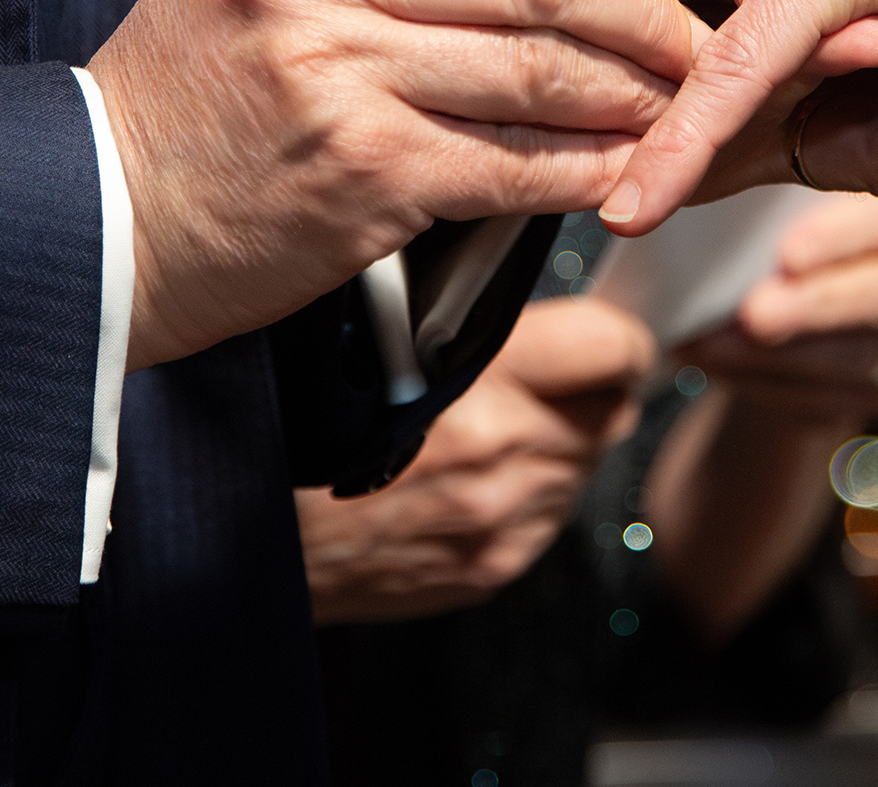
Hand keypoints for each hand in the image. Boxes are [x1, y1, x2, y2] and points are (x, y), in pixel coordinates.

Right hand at [89, 0, 699, 370]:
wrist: (98, 209)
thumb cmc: (197, 79)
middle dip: (645, 3)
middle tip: (695, 31)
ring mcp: (341, 77)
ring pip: (544, 67)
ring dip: (634, 90)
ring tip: (678, 99)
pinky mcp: (367, 177)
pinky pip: (520, 161)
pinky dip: (589, 167)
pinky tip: (623, 167)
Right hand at [296, 297, 654, 623]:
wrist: (258, 530)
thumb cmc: (309, 425)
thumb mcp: (385, 333)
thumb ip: (477, 317)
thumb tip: (544, 310)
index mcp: (484, 382)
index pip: (615, 347)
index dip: (619, 337)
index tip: (609, 335)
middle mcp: (506, 457)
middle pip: (613, 411)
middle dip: (591, 392)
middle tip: (552, 376)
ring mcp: (503, 522)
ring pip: (585, 466)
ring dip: (561, 444)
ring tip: (499, 426)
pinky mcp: (491, 568)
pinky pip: (549, 518)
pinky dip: (530, 494)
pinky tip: (476, 477)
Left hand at [671, 184, 877, 424]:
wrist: (807, 311)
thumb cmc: (795, 233)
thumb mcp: (797, 207)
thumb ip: (782, 204)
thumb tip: (714, 205)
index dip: (844, 239)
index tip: (787, 255)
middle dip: (815, 308)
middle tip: (753, 314)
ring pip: (862, 361)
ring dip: (779, 356)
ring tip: (711, 346)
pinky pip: (834, 400)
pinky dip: (769, 384)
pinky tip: (720, 367)